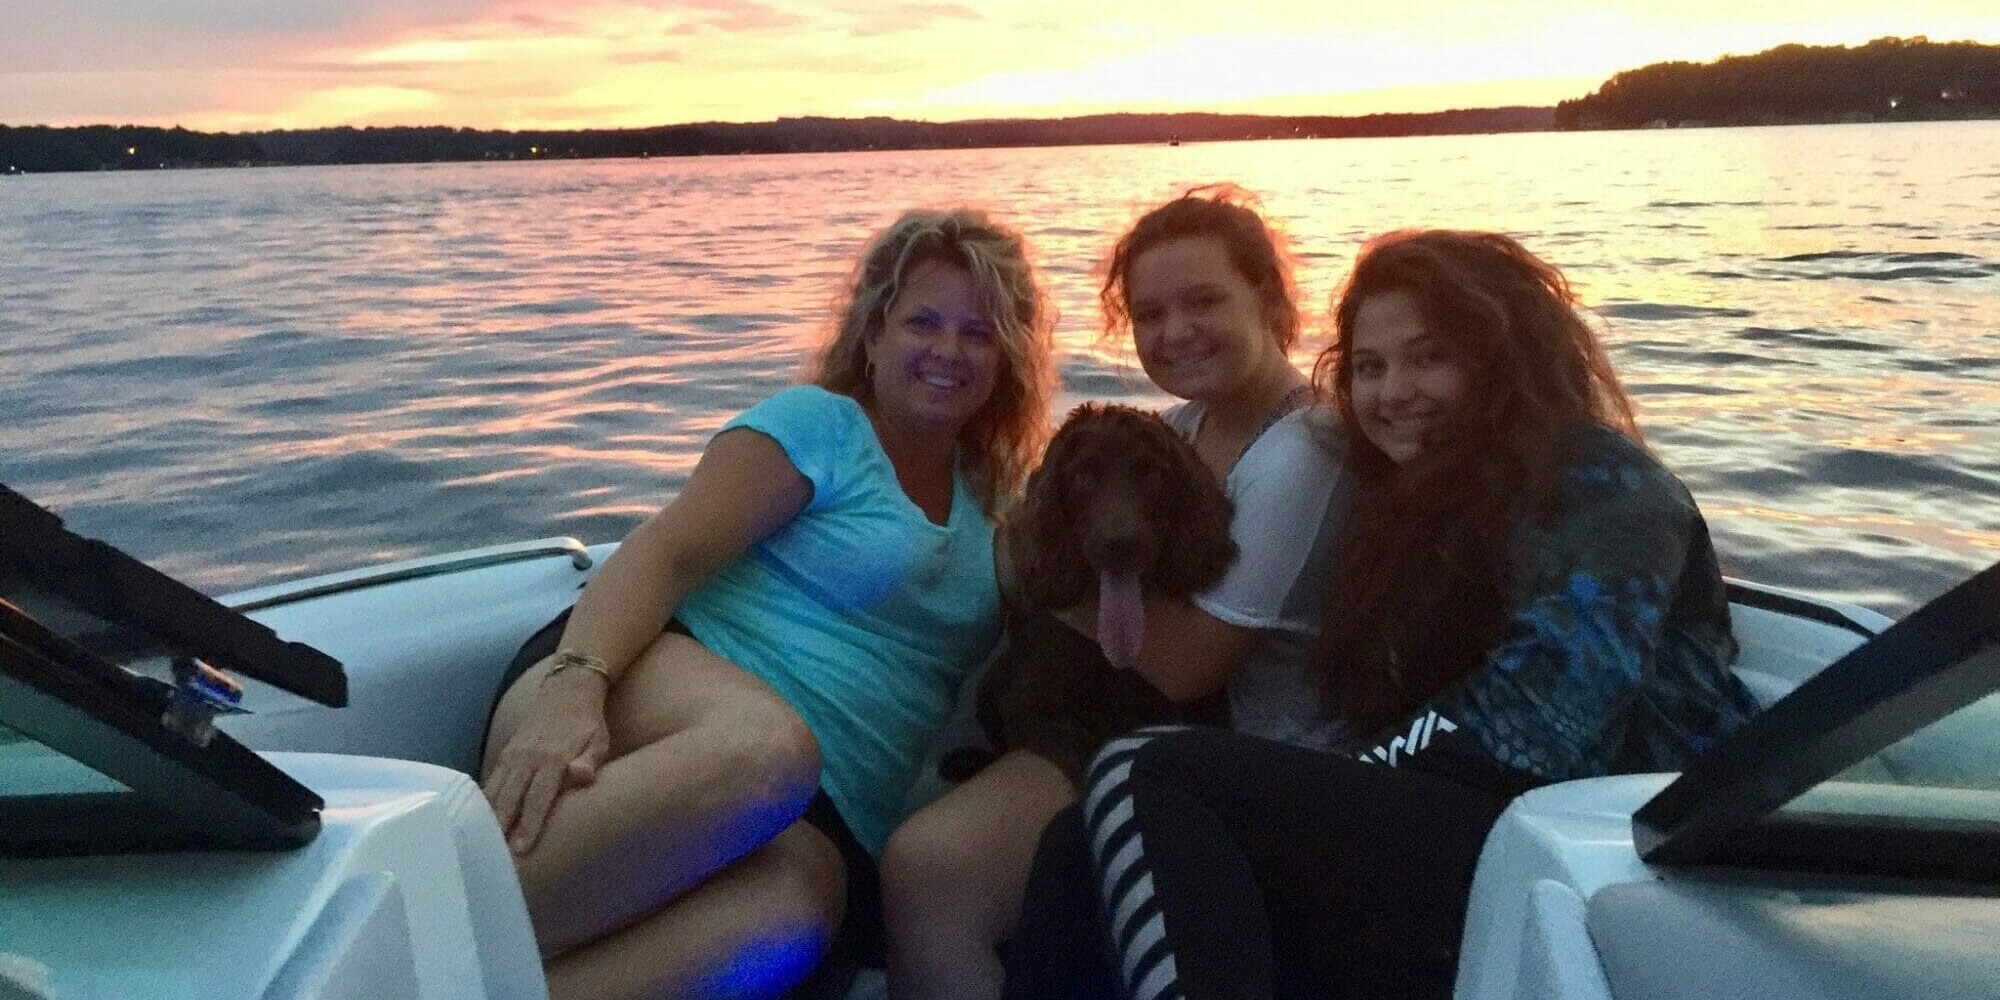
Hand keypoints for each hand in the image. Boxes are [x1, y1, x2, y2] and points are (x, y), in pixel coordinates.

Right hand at [482, 671, 611, 853]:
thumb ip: (590, 761)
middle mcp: (528, 758)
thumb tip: (580, 776)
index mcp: (554, 758)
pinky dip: (483, 801)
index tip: (521, 849)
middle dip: (502, 827)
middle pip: (511, 798)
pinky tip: (476, 821)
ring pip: (496, 791)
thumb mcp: (599, 742)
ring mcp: (513, 755)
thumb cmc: (588, 725)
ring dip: (488, 818)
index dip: (530, 824)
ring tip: (479, 844)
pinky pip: (491, 780)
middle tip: (494, 857)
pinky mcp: (505, 754)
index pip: (539, 797)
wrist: (567, 691)